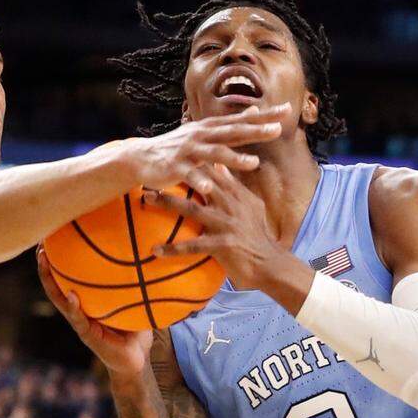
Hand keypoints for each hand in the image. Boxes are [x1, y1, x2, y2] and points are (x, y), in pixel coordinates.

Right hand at [36, 246, 152, 376]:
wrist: (137, 361)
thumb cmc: (137, 329)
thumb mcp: (137, 301)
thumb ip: (138, 283)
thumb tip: (149, 253)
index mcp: (87, 303)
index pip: (69, 278)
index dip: (59, 260)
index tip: (54, 238)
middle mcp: (79, 310)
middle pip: (56, 284)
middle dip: (45, 265)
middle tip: (40, 244)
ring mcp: (81, 323)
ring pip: (59, 299)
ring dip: (49, 281)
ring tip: (43, 262)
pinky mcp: (88, 335)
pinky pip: (78, 319)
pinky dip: (73, 307)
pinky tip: (70, 295)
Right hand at [121, 104, 290, 194]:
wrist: (141, 157)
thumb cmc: (178, 147)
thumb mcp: (204, 133)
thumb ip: (230, 125)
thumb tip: (254, 110)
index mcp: (211, 128)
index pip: (243, 119)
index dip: (265, 115)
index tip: (287, 109)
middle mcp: (202, 135)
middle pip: (233, 131)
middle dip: (255, 130)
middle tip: (277, 129)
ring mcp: (189, 150)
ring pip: (215, 153)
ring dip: (234, 157)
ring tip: (254, 163)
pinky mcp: (176, 167)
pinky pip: (190, 175)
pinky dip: (200, 181)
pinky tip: (210, 189)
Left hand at [142, 165, 298, 293]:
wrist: (270, 264)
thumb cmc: (256, 235)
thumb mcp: (251, 205)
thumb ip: (234, 186)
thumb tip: (220, 165)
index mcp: (235, 194)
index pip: (211, 170)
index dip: (191, 160)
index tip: (170, 153)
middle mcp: (230, 205)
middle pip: (197, 184)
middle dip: (174, 176)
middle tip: (150, 171)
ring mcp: (226, 224)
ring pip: (192, 209)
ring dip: (167, 203)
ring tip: (147, 199)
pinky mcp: (222, 245)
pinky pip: (193, 246)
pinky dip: (173, 248)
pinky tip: (155, 250)